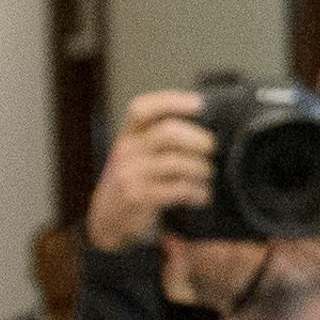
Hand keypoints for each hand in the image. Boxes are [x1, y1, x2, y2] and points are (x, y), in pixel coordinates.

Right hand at [89, 94, 218, 252]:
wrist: (107, 217)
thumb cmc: (133, 180)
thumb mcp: (137, 154)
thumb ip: (160, 139)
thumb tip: (206, 128)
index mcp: (128, 134)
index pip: (143, 108)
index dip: (173, 101)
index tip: (201, 104)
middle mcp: (126, 150)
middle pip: (167, 132)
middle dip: (198, 138)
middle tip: (212, 147)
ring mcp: (130, 174)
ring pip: (176, 162)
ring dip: (201, 168)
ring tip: (208, 174)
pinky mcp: (138, 197)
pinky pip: (177, 189)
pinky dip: (197, 192)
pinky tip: (203, 195)